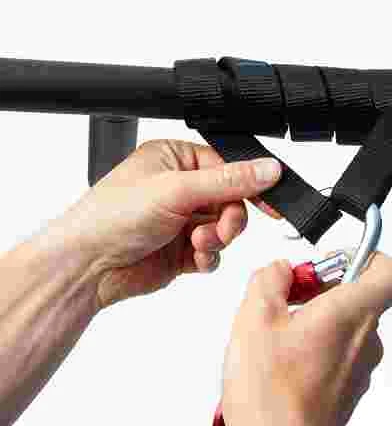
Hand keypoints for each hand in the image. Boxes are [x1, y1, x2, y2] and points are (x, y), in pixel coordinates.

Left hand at [51, 140, 281, 308]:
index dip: (249, 185)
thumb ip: (229, 180)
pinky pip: (215, 251)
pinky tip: (194, 256)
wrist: (89, 266)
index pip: (228, 166)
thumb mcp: (177, 190)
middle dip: (229, 218)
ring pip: (226, 228)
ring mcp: (183, 219)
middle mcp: (181, 188)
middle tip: (219, 228)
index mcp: (176, 159)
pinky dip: (210, 256)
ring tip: (198, 242)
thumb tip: (267, 169)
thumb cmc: (112, 217)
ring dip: (218, 238)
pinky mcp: (183, 248)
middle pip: (232, 200)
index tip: (269, 203)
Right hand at [222, 253, 391, 425]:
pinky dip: (314, 344)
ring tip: (276, 332)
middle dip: (321, 287)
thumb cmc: (271, 393)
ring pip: (344, 324)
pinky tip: (281, 359)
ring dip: (314, 317)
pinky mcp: (347, 388)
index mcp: (351, 313)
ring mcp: (359, 368)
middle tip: (286, 296)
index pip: (391, 271)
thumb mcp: (255, 315)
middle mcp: (365, 340)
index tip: (331, 261)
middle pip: (359, 295)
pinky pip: (338, 351)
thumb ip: (270, 278)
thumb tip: (281, 271)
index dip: (366, 256)